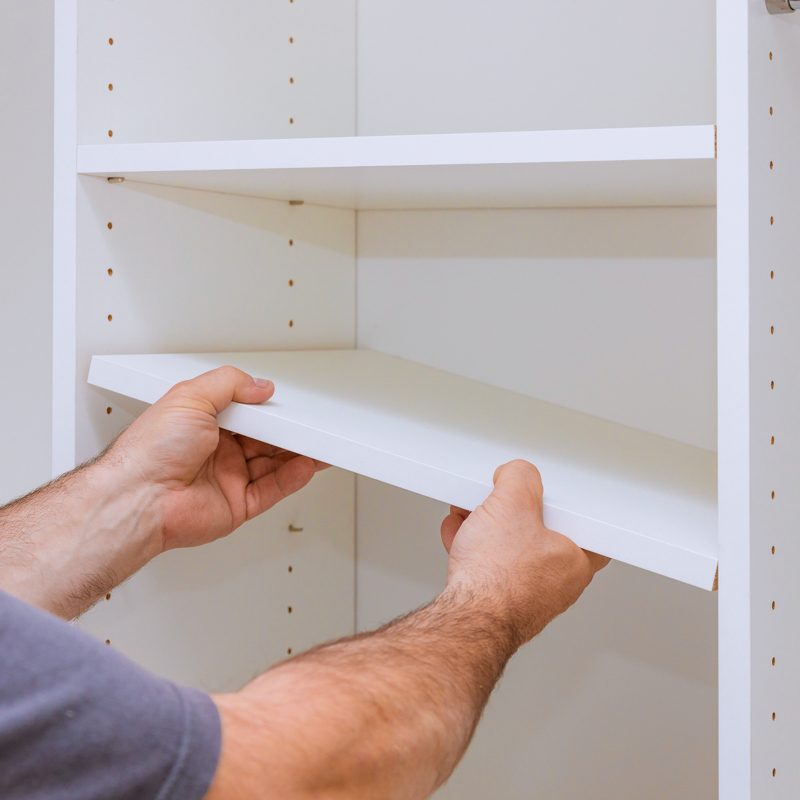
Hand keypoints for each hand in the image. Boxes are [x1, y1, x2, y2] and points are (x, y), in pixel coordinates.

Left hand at [104, 366, 321, 551]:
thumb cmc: (149, 450)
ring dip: (297, 454)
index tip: (289, 404)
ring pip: (273, 465)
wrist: (138, 497)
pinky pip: (271, 490)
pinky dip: (291, 479)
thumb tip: (259, 386)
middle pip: (265, 439)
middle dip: (289, 432)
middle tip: (311, 425)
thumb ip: (229, 384)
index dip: (269, 409)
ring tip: (319, 444)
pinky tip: (304, 466)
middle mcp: (217, 451)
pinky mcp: (236, 505)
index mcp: (203, 423)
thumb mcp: (190, 396)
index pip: (247, 412)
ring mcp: (228, 479)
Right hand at [440, 460, 607, 646]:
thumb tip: (516, 475)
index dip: (557, 502)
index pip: (582, 523)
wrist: (467, 619)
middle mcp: (557, 582)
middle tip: (493, 503)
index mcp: (578, 559)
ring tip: (468, 517)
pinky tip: (459, 538)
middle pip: (536, 532)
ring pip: (508, 549)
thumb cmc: (499, 577)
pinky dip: (474, 550)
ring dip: (485, 529)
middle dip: (507, 512)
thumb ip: (520, 477)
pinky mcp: (499, 602)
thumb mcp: (513, 502)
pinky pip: (490, 567)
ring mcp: (527, 595)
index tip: (539, 494)